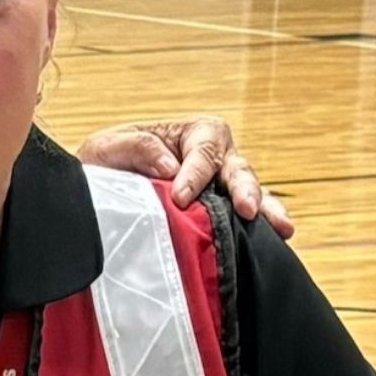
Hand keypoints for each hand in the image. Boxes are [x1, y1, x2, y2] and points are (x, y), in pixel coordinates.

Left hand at [75, 116, 293, 238]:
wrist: (94, 192)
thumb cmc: (104, 163)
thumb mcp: (107, 147)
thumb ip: (137, 147)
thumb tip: (171, 166)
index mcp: (190, 134)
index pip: (203, 150)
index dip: (195, 173)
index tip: (181, 198)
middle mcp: (213, 158)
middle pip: (237, 169)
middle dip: (245, 188)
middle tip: (247, 209)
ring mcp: (220, 188)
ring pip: (249, 194)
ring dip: (264, 209)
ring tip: (281, 227)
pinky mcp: (220, 215)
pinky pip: (244, 221)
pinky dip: (259, 229)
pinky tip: (276, 241)